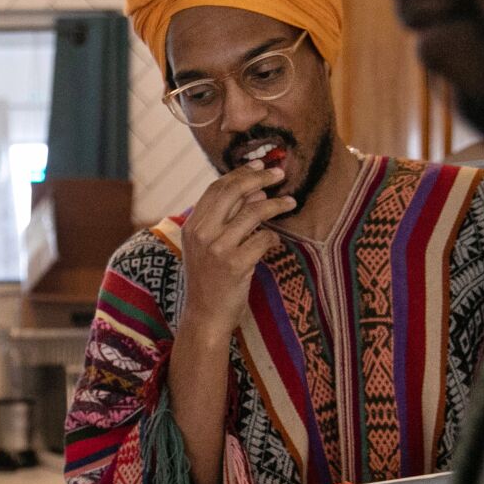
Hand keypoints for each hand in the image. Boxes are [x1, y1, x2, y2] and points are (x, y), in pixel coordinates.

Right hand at [180, 163, 297, 333]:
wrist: (205, 317)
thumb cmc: (209, 281)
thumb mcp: (207, 248)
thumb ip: (225, 220)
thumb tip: (255, 191)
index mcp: (192, 227)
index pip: (216, 188)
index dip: (239, 173)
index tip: (259, 165)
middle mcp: (202, 234)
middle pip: (233, 192)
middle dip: (259, 177)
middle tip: (279, 173)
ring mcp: (217, 249)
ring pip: (253, 212)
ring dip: (276, 204)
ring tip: (291, 202)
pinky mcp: (236, 264)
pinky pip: (264, 239)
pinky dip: (273, 237)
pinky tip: (275, 241)